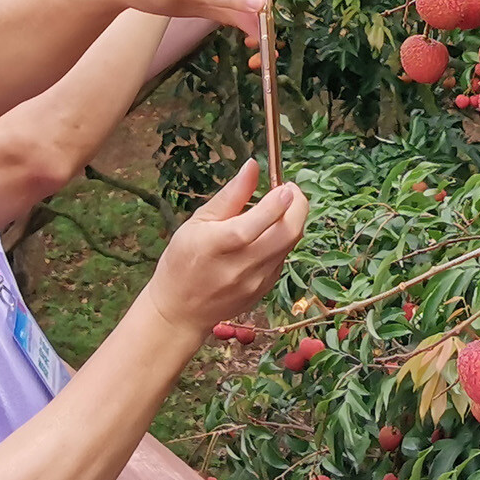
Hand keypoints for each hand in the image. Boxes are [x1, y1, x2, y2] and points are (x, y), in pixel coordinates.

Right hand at [146, 161, 306, 335]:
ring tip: (277, 209)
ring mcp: (257, 281)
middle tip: (289, 191)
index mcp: (217, 245)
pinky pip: (283, 257)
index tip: (284, 185)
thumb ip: (230, 196)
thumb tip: (253, 167)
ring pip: (290, 244)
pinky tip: (266, 235)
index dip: (277, 201)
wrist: (181, 312)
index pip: (257, 222)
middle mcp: (241, 266)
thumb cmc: (183, 261)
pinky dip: (282, 240)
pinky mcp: (265, 289)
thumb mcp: (197, 222)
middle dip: (298, 206)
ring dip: (292, 221)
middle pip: (288, 233)